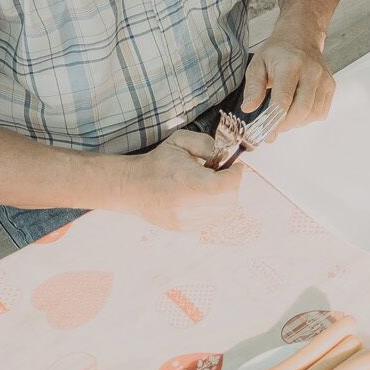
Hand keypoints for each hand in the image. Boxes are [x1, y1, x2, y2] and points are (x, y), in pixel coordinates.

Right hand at [118, 130, 241, 229]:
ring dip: (226, 197)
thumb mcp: (180, 140)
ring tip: (213, 186)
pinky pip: (213, 220)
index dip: (236, 175)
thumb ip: (206, 143)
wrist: (132, 187)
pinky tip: (205, 197)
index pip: (224, 185)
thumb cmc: (157, 163)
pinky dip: (216, 208)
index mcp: (186, 181)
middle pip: (228, 200)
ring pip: (223, 213)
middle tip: (224, 174)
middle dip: (233, 185)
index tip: (236, 166)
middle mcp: (186, 205)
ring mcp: (185, 220)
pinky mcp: (184, 228)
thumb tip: (225, 155)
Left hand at [242, 23, 336, 135]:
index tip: (267, 135)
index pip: (284, 99)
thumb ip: (253, 87)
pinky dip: (308, 118)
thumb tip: (249, 108)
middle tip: (273, 130)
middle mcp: (311, 71)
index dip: (275, 121)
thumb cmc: (277, 52)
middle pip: (301, 109)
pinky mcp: (331, 86)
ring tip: (284, 118)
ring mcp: (324, 79)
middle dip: (286, 125)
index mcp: (291, 65)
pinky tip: (297, 111)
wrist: (301, 36)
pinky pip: (321, 111)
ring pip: (313, 113)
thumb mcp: (257, 64)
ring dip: (297, 123)